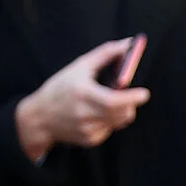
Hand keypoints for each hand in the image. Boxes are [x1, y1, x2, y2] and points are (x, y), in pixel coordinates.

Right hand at [15, 41, 149, 161]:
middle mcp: (84, 114)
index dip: (131, 98)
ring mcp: (87, 130)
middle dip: (132, 104)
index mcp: (82, 94)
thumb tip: (128, 44)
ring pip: (119, 122)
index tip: (144, 93)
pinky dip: (110, 121)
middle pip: (122, 113)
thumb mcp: (79, 66)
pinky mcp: (90, 140)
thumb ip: (105, 54)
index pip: (113, 101)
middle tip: (135, 96)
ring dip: (121, 111)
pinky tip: (95, 115)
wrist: (40, 117)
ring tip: (106, 102)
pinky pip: (110, 129)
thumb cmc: (61, 87)